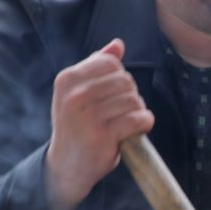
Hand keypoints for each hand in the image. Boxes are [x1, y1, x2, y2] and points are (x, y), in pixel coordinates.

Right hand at [45, 39, 153, 209]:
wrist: (66, 165)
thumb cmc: (76, 125)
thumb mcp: (77, 93)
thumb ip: (96, 67)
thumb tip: (117, 44)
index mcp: (67, 79)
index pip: (110, 64)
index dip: (120, 77)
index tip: (114, 94)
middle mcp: (74, 95)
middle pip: (125, 80)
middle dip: (130, 95)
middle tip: (122, 111)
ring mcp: (88, 116)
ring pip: (133, 99)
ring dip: (137, 110)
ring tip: (127, 121)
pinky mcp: (103, 136)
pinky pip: (137, 119)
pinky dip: (144, 123)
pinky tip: (137, 129)